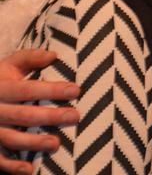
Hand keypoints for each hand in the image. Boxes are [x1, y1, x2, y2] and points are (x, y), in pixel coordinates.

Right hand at [0, 50, 79, 174]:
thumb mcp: (7, 66)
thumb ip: (28, 58)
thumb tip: (53, 55)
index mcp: (1, 89)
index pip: (27, 89)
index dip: (51, 90)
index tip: (76, 90)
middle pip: (23, 114)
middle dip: (50, 116)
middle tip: (75, 116)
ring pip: (11, 138)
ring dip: (33, 142)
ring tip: (56, 144)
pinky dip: (12, 166)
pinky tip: (29, 170)